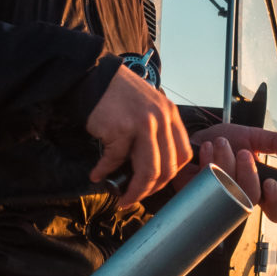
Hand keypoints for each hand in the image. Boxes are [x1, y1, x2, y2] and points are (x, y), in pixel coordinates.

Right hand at [86, 65, 191, 205]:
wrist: (93, 77)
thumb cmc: (117, 95)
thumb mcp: (147, 107)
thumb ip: (156, 132)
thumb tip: (151, 170)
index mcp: (170, 115)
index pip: (182, 155)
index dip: (169, 176)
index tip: (154, 185)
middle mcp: (161, 119)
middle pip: (167, 168)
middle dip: (151, 190)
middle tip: (135, 198)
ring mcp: (143, 124)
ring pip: (148, 171)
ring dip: (134, 191)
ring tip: (121, 197)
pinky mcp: (122, 128)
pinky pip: (115, 160)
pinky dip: (104, 171)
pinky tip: (97, 174)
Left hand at [178, 124, 276, 221]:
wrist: (197, 138)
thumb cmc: (226, 142)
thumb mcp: (252, 136)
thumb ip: (273, 141)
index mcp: (257, 187)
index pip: (275, 209)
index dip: (276, 201)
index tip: (270, 183)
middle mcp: (239, 197)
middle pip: (251, 198)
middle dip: (247, 173)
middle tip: (243, 153)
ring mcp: (218, 198)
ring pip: (228, 190)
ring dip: (226, 162)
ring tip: (221, 143)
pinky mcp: (197, 193)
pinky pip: (204, 184)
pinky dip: (207, 161)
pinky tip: (207, 148)